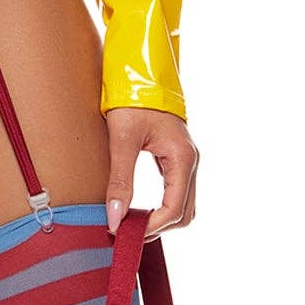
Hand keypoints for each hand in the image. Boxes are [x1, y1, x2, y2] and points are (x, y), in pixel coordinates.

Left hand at [102, 107, 198, 241]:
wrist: (139, 71)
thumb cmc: (132, 99)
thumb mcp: (121, 139)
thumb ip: (119, 180)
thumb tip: (114, 218)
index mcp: (182, 158)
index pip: (174, 209)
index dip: (152, 227)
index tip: (127, 233)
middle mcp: (190, 161)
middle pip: (185, 212)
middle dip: (159, 228)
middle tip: (128, 233)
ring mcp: (186, 160)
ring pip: (183, 204)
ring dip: (161, 219)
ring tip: (130, 223)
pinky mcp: (176, 158)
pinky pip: (176, 192)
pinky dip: (161, 207)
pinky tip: (138, 209)